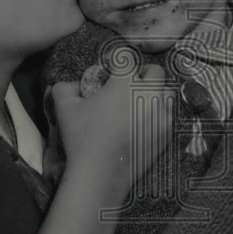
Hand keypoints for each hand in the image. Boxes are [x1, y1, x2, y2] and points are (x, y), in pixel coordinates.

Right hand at [49, 65, 173, 189]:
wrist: (100, 174)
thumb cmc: (81, 138)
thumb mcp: (64, 107)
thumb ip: (65, 87)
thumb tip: (72, 84)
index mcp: (125, 84)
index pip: (126, 59)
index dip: (117, 62)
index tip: (111, 70)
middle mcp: (148, 95)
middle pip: (156, 71)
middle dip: (143, 74)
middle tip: (130, 85)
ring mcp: (161, 115)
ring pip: (166, 93)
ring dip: (155, 93)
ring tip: (139, 103)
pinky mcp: (166, 134)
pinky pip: (168, 115)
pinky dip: (158, 114)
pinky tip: (143, 123)